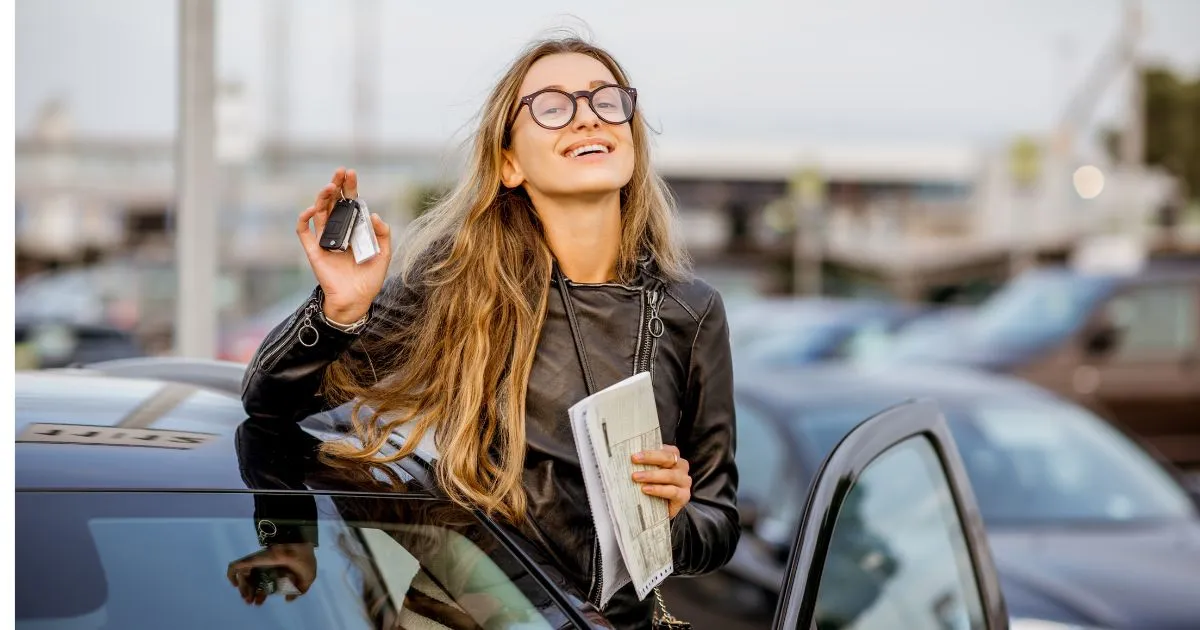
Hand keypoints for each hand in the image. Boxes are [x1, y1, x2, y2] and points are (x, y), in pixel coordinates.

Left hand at [226, 543, 316, 605]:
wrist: (297, 547)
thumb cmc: (303, 561)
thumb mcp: (307, 578)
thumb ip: (300, 590)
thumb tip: (288, 599)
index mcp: (277, 571)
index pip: (265, 584)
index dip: (261, 595)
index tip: (259, 602)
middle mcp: (266, 567)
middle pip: (253, 583)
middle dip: (251, 594)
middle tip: (251, 603)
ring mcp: (258, 563)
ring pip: (244, 578)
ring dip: (243, 589)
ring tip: (246, 598)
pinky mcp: (250, 560)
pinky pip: (235, 568)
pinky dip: (231, 576)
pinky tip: (235, 584)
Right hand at [296, 167, 392, 321]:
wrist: (357, 300)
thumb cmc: (370, 278)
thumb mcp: (384, 254)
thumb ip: (383, 234)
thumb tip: (373, 214)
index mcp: (354, 230)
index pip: (350, 203)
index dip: (349, 188)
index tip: (350, 173)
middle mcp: (339, 232)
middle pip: (333, 203)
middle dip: (336, 186)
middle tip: (340, 172)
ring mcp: (325, 240)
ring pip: (319, 213)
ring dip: (322, 198)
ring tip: (330, 186)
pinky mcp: (314, 251)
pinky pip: (304, 232)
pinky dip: (304, 219)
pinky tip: (312, 209)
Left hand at [632, 445, 690, 518]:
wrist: (660, 511)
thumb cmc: (652, 486)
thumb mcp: (648, 471)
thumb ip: (643, 463)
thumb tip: (626, 457)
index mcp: (674, 457)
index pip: (665, 450)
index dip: (650, 452)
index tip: (634, 455)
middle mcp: (682, 467)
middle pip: (668, 458)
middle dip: (650, 458)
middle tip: (634, 460)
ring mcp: (684, 481)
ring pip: (670, 475)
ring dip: (652, 475)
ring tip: (636, 477)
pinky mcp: (684, 496)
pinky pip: (672, 491)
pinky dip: (658, 490)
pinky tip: (646, 490)